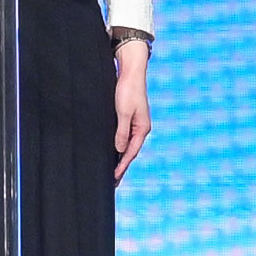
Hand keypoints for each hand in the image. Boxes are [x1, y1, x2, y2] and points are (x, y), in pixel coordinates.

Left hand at [110, 34, 152, 180]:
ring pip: (127, 146)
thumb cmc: (128, 90)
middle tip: (114, 183)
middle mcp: (140, 128)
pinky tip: (113, 152)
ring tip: (112, 173)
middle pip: (130, 152)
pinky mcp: (129, 118)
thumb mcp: (123, 112)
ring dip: (120, 158)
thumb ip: (121, 132)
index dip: (122, 166)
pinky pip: (124, 137)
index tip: (114, 178)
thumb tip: (119, 150)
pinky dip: (119, 147)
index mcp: (142, 128)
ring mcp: (136, 123)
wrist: (131, 72)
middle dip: (122, 167)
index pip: (131, 152)